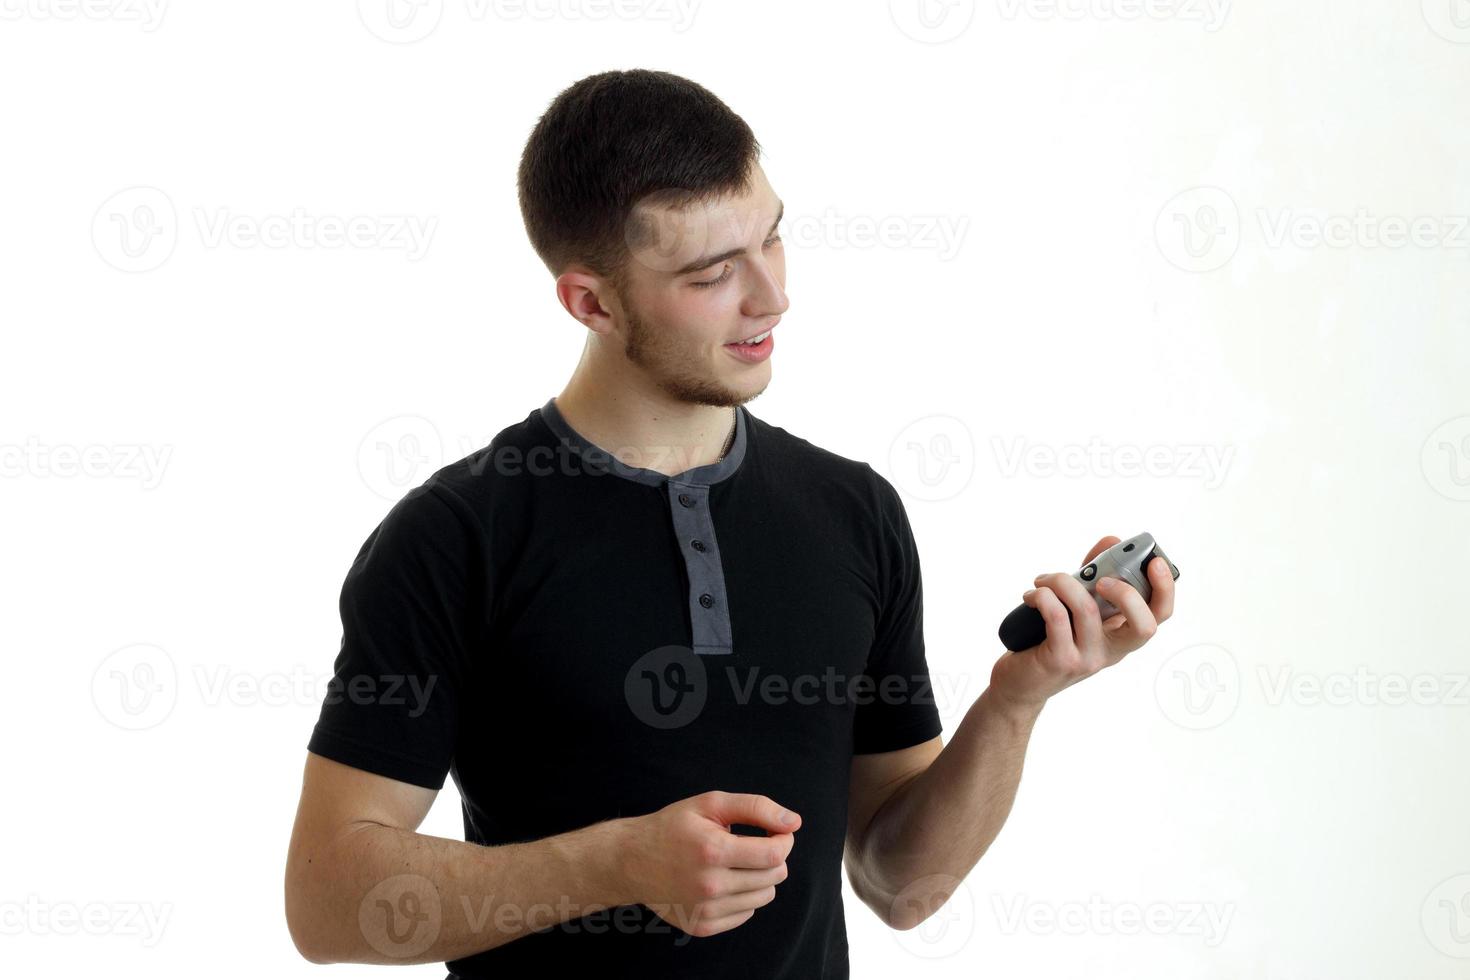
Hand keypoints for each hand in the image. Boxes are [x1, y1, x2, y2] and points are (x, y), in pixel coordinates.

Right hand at [618, 790, 799, 937]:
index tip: (777, 833)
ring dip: (760, 878)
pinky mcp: (702, 926)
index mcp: (713, 850)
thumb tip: (794, 821)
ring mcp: (705, 910)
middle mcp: (710, 885)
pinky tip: (724, 881)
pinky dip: (743, 897)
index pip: (774, 855)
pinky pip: (745, 914)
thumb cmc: (672, 827)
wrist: (630, 860)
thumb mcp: (710, 803)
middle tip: (753, 845)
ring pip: (763, 897)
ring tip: (737, 863)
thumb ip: (756, 807)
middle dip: (773, 857)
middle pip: (773, 877)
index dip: (784, 841)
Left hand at [989, 534, 1175, 714]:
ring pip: (1087, 609)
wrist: (1021, 683)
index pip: (1159, 615)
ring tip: (1044, 580)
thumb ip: (1096, 574)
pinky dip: (1043, 596)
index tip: (1153, 560)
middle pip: (1144, 625)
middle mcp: (1112, 651)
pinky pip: (1058, 617)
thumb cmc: (1050, 639)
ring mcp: (1088, 658)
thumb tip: (1113, 540)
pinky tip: (1032, 595)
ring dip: (1062, 582)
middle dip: (1127, 592)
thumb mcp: (1077, 606)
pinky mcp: (1061, 660)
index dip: (1165, 588)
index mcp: (1122, 635)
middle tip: (1099, 578)